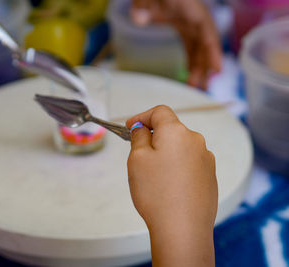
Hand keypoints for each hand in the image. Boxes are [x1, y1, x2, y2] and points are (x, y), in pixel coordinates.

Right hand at [126, 105, 216, 266]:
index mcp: (177, 132)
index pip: (159, 112)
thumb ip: (139, 137)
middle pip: (171, 130)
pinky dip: (177, 167)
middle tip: (137, 154)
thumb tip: (142, 129)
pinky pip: (189, 164)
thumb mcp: (137, 159)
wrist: (183, 228)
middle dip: (153, 138)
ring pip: (180, 148)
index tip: (130, 127)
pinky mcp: (210, 177)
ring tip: (152, 176)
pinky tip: (168, 186)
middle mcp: (196, 141)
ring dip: (166, 154)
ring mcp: (206, 159)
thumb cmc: (157, 193)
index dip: (142, 117)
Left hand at [130, 0, 221, 88]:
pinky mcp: (184, 27)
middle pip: (204, 44)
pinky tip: (189, 77)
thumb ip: (142, 6)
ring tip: (193, 86)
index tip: (217, 69)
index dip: (213, 50)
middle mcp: (194, 17)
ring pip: (199, 47)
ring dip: (198, 67)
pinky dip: (191, 61)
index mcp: (191, 9)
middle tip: (200, 87)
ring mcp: (190, 22)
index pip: (206, 31)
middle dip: (204, 66)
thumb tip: (138, 20)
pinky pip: (192, 46)